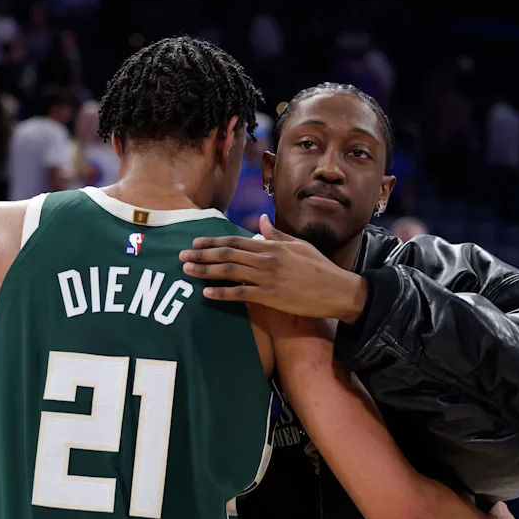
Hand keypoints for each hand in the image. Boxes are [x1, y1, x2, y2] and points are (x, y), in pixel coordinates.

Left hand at [180, 214, 367, 322]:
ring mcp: (267, 278)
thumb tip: (262, 222)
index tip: (196, 242)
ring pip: (229, 271)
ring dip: (205, 270)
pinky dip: (222, 293)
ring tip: (188, 270)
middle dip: (202, 254)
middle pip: (227, 254)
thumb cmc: (319, 268)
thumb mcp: (299, 246)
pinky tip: (207, 293)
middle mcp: (266, 259)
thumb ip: (277, 235)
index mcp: (272, 246)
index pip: (236, 240)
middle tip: (181, 255)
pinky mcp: (270, 296)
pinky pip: (240, 294)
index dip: (213, 241)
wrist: (336, 290)